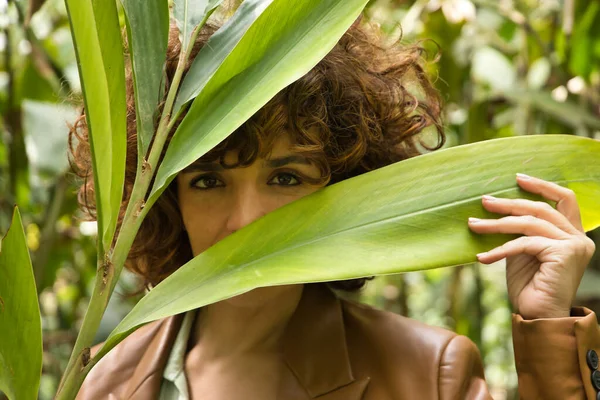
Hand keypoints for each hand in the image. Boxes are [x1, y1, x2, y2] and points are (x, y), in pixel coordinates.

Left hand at [468, 173, 595, 319]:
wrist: (538, 318)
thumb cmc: (529, 288)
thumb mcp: (522, 253)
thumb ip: (520, 232)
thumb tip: (496, 210)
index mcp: (573, 234)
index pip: (564, 199)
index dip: (542, 186)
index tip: (517, 178)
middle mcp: (579, 237)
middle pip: (540, 208)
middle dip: (508, 203)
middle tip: (484, 201)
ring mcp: (574, 245)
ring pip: (528, 224)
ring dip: (496, 224)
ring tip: (473, 224)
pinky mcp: (563, 254)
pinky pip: (523, 244)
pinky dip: (500, 249)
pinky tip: (482, 257)